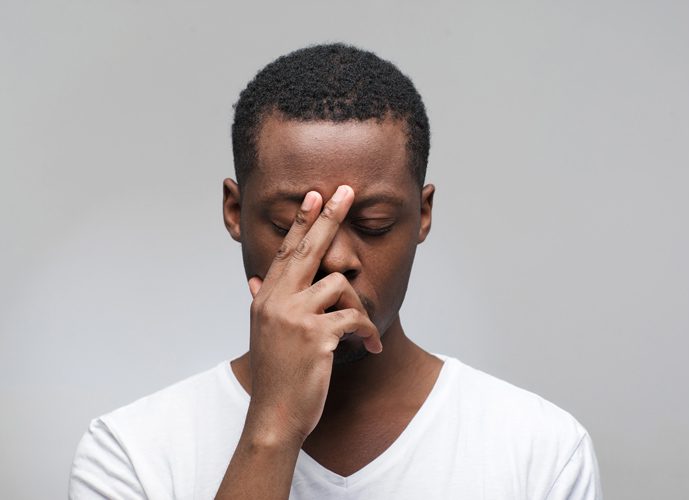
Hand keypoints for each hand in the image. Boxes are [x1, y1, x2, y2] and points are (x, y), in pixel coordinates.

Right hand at [244, 185, 382, 446]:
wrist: (274, 417)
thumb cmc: (277, 375)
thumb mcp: (264, 334)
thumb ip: (263, 302)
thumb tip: (254, 280)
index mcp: (265, 298)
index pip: (286, 251)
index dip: (302, 221)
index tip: (315, 196)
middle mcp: (276, 301)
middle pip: (308, 248)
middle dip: (329, 217)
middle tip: (346, 191)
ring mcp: (294, 316)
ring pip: (339, 285)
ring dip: (358, 308)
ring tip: (361, 334)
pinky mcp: (316, 335)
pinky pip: (353, 316)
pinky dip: (367, 331)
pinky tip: (369, 347)